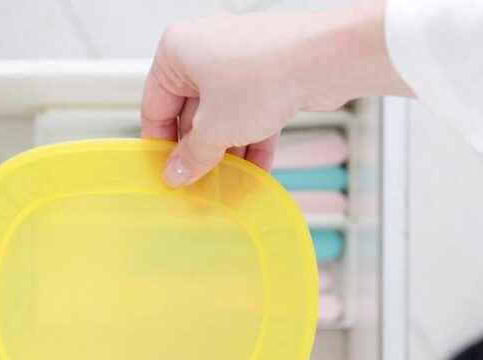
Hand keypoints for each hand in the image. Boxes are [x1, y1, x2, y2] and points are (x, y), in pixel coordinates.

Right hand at [142, 1, 411, 185]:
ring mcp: (239, 61)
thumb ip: (192, 156)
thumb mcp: (216, 128)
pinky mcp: (268, 74)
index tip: (167, 173)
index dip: (160, 145)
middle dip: (199, 152)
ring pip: (223, 116)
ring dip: (226, 153)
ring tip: (227, 186)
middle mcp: (205, 50)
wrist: (327, 58)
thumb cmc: (265, 73)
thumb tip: (176, 173)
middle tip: (197, 184)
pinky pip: (250, 113)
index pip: (155, 106)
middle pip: (191, 113)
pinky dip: (250, 141)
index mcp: (177, 51)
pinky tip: (254, 174)